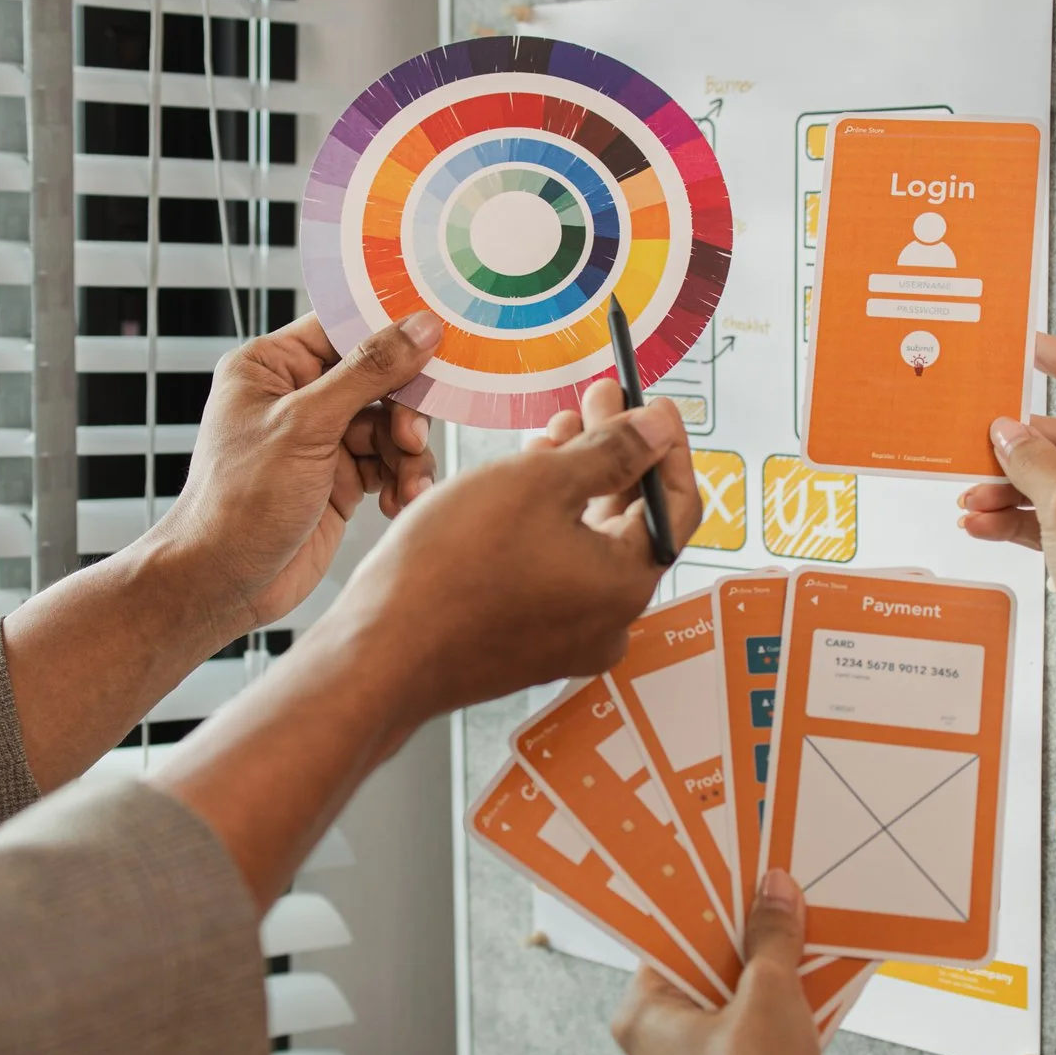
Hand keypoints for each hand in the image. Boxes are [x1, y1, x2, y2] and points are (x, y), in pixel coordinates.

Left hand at [152, 312, 441, 632]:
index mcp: (271, 366)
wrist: (224, 582)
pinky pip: (388, 464)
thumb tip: (420, 327)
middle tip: (410, 439)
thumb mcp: (305, 425)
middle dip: (403, 411)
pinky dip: (401, 481)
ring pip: (390, 426)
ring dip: (407, 455)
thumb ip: (367, 373)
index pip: (343, 327)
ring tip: (408, 485)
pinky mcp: (340, 479)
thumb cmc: (239, 501)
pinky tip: (399, 502)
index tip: (437, 340)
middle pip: (378, 379)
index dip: (391, 332)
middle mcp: (297, 396)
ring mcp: (320, 439)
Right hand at [327, 384, 698, 723]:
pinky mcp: (526, 644)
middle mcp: (608, 621)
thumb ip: (612, 451)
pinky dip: (547, 527)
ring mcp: (566, 638)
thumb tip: (659, 431)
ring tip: (545, 438)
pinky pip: (555, 574)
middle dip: (612, 456)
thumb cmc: (449, 570)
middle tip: (589, 403)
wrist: (378, 651)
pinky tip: (516, 491)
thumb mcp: (538, 482)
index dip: (664, 445)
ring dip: (575, 487)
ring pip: (588, 546)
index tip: (646, 404)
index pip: (676, 504)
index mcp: (626, 584)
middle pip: (631, 523)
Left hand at [611, 869, 821, 1054]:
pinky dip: (758, 1035)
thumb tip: (775, 890)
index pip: (669, 947)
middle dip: (738, 959)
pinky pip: (731, 1054)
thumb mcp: (769, 992)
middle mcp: (646, 1054)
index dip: (709, 921)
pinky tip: (794, 1019)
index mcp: (639, 1018)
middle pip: (694, 984)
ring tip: (791, 970)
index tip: (741, 898)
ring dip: (752, 998)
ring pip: (715, 1021)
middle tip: (773, 928)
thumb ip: (771, 938)